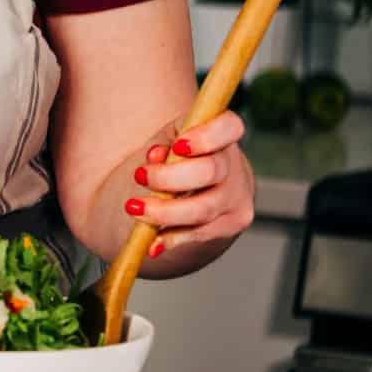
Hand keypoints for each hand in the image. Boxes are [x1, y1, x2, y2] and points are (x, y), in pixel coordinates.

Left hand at [128, 110, 254, 259]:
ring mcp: (237, 197)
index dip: (207, 136)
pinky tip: (152, 244)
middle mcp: (235, 166)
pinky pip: (201, 234)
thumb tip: (156, 156)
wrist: (192, 186)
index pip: (230, 127)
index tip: (178, 146)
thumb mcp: (167, 141)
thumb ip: (163, 145)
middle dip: (169, 177)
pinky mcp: (232, 223)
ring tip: (134, 208)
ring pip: (203, 209)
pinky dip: (173, 239)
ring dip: (165, 212)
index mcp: (222, 135)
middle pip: (209, 171)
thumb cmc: (177, 157)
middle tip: (139, 176)